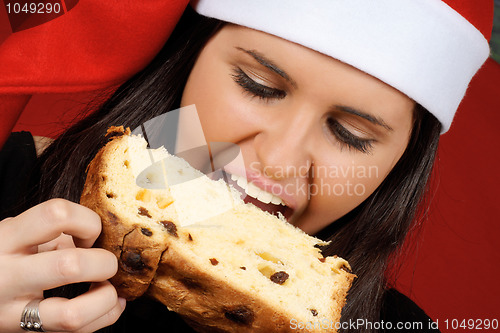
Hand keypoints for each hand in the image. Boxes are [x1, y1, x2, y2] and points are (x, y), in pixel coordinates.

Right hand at [0, 199, 125, 331]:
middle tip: (107, 262)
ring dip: (105, 299)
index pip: (56, 215)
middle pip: (70, 266)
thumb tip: (104, 240)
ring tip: (108, 288)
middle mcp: (6, 276)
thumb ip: (55, 232)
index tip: (89, 234)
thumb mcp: (19, 233)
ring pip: (72, 314)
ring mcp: (12, 313)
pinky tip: (111, 303)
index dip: (87, 222)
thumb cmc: (3, 255)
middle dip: (104, 263)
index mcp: (6, 239)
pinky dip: (106, 316)